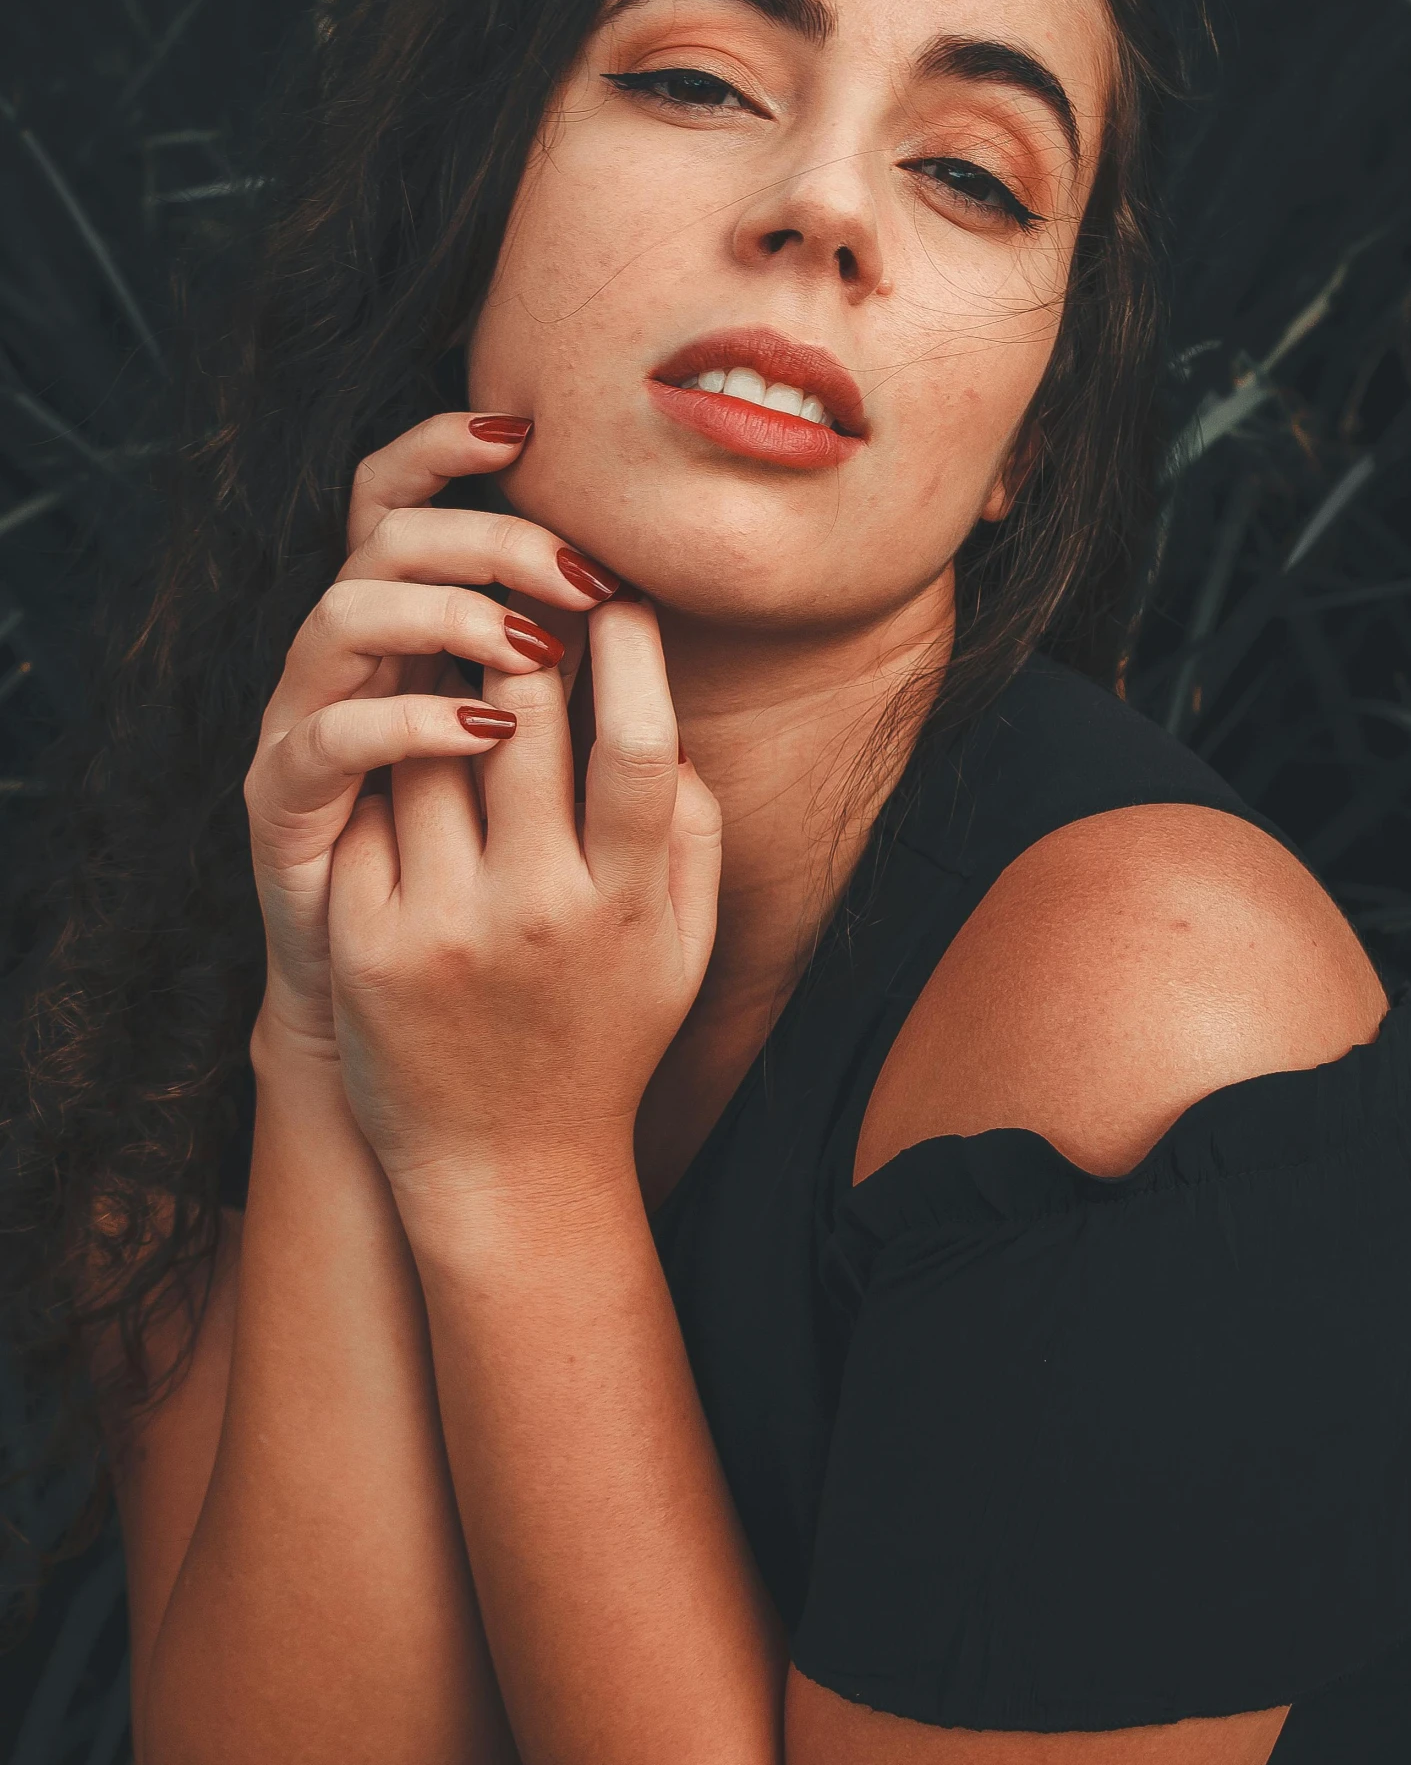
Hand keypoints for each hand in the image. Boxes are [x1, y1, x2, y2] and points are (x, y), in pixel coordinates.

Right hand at [242, 411, 620, 1069]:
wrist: (409, 1021)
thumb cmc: (490, 887)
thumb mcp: (548, 772)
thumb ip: (579, 690)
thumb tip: (643, 621)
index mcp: (409, 630)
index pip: (406, 497)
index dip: (447, 447)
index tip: (532, 429)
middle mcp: (351, 660)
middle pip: (384, 533)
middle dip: (487, 534)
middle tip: (583, 571)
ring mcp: (308, 724)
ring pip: (344, 614)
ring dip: (447, 614)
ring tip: (538, 650)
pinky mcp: (286, 803)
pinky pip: (330, 736)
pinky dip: (410, 722)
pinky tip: (486, 731)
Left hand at [324, 594, 722, 1199]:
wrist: (503, 1167)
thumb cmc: (605, 1034)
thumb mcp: (684, 944)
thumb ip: (692, 828)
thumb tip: (662, 714)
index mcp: (625, 903)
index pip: (638, 745)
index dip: (632, 652)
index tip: (621, 597)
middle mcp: (534, 910)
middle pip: (522, 719)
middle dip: (521, 641)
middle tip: (521, 601)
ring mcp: (441, 926)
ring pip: (430, 747)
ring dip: (445, 695)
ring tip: (458, 673)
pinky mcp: (365, 942)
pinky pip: (372, 809)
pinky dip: (391, 772)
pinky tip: (408, 762)